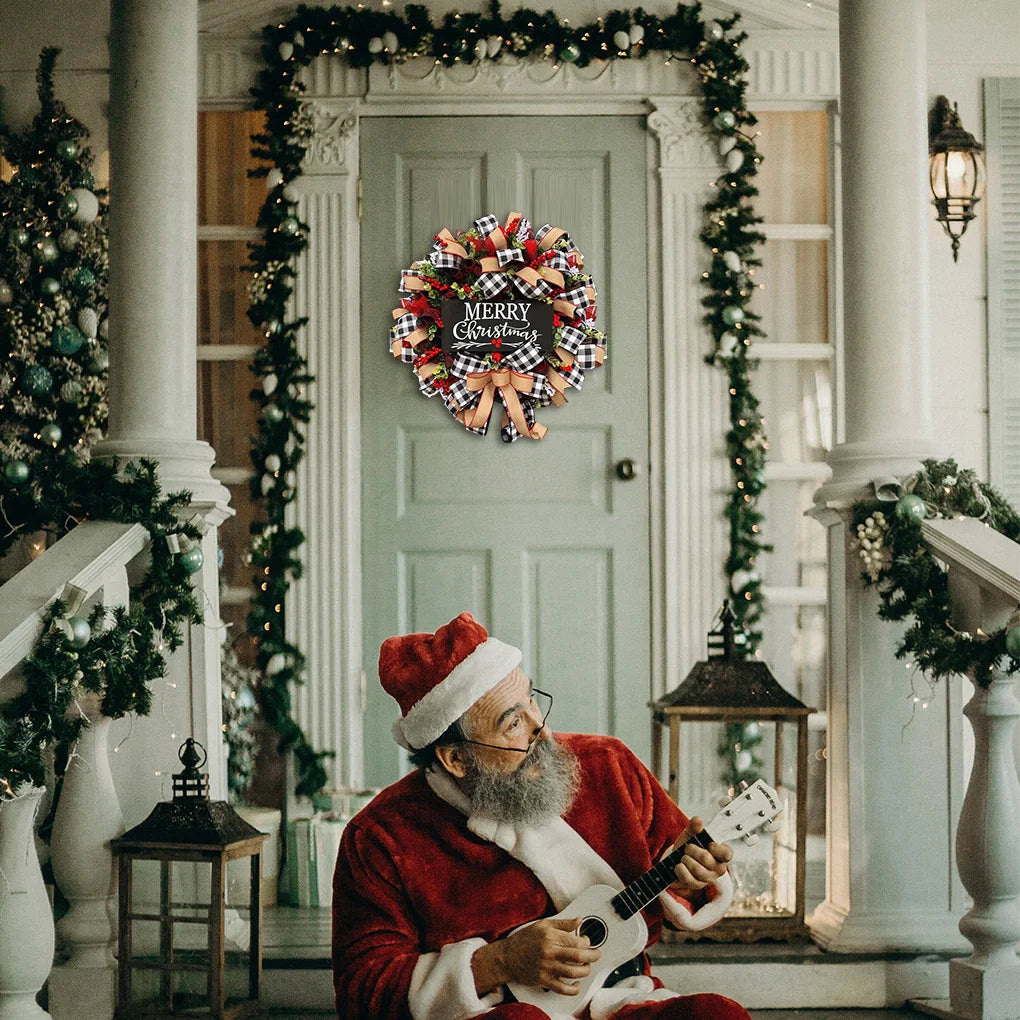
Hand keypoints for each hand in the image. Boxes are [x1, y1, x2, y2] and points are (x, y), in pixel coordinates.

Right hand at [471, 917, 600, 996]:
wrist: (507, 957)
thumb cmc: (525, 939)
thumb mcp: (543, 925)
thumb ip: (563, 923)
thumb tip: (580, 920)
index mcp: (550, 936)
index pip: (576, 940)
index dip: (587, 942)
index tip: (588, 942)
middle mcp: (550, 951)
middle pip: (579, 956)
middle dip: (593, 956)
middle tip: (597, 954)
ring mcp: (547, 967)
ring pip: (574, 972)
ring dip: (585, 970)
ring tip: (587, 967)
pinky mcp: (544, 980)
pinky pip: (563, 988)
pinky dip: (574, 988)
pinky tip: (576, 984)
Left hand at [668, 817, 732, 897]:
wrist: (676, 860)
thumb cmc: (688, 846)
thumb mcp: (691, 834)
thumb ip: (695, 827)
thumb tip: (698, 820)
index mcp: (721, 854)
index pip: (727, 853)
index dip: (716, 848)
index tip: (708, 843)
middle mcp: (718, 868)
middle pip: (706, 858)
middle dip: (692, 850)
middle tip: (688, 848)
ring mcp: (708, 879)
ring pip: (696, 869)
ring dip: (685, 859)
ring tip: (684, 857)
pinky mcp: (696, 886)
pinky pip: (687, 878)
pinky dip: (680, 869)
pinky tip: (679, 865)